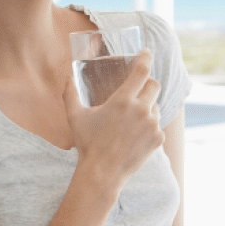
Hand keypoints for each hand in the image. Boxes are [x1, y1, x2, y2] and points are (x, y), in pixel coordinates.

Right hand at [63, 49, 163, 185]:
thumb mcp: (75, 116)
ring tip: (131, 121)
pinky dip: (149, 126)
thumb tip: (66, 76)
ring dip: (147, 107)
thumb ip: (70, 93)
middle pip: (154, 85)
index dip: (146, 58)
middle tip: (138, 89)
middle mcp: (141, 110)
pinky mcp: (158, 139)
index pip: (141, 71)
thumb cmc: (88, 144)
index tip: (147, 52)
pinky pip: (157, 125)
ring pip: (156, 106)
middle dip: (148, 84)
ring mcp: (152, 125)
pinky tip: (135, 135)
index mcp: (122, 100)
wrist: (103, 173)